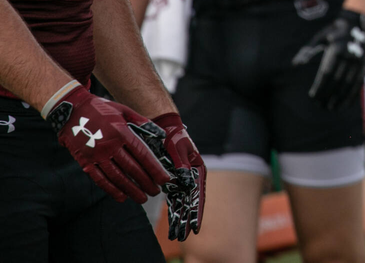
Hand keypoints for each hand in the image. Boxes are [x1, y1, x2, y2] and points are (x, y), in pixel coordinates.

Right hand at [46, 83, 169, 202]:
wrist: (72, 110)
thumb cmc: (102, 109)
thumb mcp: (124, 110)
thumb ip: (142, 122)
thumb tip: (160, 134)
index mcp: (122, 132)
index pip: (142, 154)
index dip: (154, 168)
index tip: (164, 179)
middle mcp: (110, 145)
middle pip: (132, 168)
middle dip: (146, 182)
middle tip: (156, 192)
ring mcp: (96, 155)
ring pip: (117, 177)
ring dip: (131, 189)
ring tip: (142, 198)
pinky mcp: (85, 162)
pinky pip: (100, 179)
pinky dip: (111, 189)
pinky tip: (122, 196)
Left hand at [129, 113, 206, 239]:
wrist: (166, 127)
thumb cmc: (173, 136)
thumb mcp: (178, 148)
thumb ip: (181, 164)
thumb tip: (185, 182)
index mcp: (197, 170)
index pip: (198, 196)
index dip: (197, 213)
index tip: (195, 228)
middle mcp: (192, 178)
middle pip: (191, 204)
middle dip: (187, 222)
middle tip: (183, 238)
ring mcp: (184, 180)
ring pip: (183, 204)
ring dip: (180, 220)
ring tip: (176, 237)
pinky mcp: (174, 181)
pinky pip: (175, 199)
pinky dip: (174, 212)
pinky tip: (172, 224)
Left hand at [293, 9, 364, 110]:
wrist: (357, 24)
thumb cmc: (333, 32)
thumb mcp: (320, 37)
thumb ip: (308, 50)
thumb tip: (295, 64)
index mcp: (336, 49)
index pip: (326, 72)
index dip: (320, 85)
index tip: (312, 96)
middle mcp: (348, 56)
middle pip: (337, 80)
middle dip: (328, 94)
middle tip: (319, 105)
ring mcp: (358, 62)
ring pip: (348, 84)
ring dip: (339, 98)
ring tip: (330, 108)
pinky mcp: (364, 66)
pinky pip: (358, 84)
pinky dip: (351, 96)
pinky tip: (344, 104)